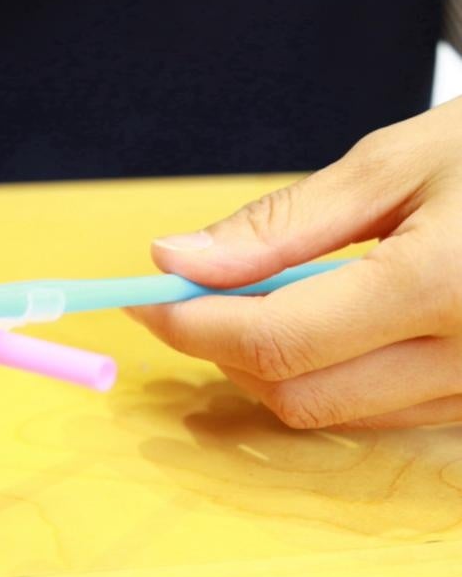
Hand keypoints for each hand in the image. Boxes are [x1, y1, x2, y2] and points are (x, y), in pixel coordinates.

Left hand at [127, 99, 461, 429]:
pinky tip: (333, 323)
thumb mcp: (399, 161)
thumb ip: (282, 225)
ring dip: (278, 370)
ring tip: (267, 298)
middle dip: (226, 352)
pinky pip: (389, 416)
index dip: (190, 325)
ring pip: (339, 415)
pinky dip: (337, 379)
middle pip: (297, 394)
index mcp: (441, 284)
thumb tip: (176, 261)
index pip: (273, 339)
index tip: (144, 299)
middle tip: (193, 296)